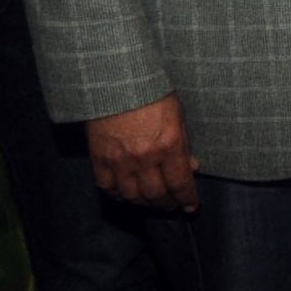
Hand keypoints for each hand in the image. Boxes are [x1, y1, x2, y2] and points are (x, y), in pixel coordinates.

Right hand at [87, 95, 198, 210]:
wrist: (116, 82)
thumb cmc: (152, 94)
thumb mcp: (177, 117)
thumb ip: (183, 145)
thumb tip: (191, 167)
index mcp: (169, 145)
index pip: (180, 183)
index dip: (187, 199)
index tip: (191, 207)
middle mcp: (145, 158)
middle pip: (156, 195)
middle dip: (166, 204)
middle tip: (171, 205)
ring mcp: (120, 160)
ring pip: (132, 196)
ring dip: (144, 203)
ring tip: (151, 202)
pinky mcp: (99, 159)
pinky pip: (107, 187)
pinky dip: (118, 195)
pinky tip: (126, 194)